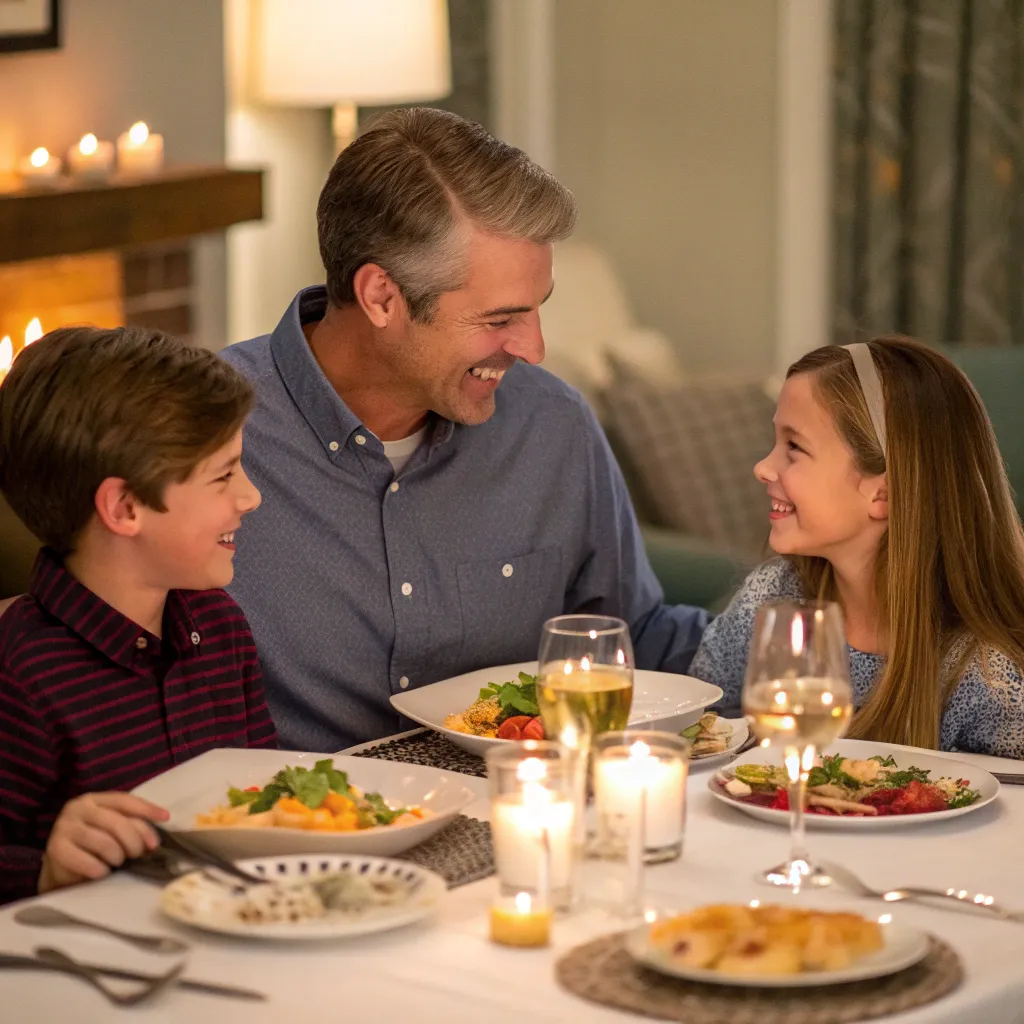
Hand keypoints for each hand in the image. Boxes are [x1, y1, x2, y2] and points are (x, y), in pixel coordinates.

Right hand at [39, 792, 169, 893]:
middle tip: (139, 853)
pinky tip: (103, 872)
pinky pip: (88, 862)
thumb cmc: (92, 845)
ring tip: (118, 861)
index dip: (146, 809)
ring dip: (118, 856)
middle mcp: (77, 808)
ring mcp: (64, 828)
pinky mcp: (56, 850)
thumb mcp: (112, 830)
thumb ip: (132, 826)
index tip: (165, 818)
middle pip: (116, 822)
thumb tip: (153, 842)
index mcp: (93, 799)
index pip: (124, 800)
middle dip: (134, 840)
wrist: (61, 867)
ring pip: (104, 842)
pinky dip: (101, 869)